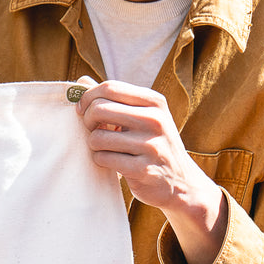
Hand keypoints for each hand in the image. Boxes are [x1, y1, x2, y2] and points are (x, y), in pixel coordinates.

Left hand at [76, 79, 226, 263]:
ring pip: (97, 137)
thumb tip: (81, 81)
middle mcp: (155, 120)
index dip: (88, 97)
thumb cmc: (154, 144)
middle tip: (93, 131)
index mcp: (154, 101)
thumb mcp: (143, 115)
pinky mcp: (144, 169)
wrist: (182, 182)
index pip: (110, 87)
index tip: (82, 110)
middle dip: (87, 121)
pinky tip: (112, 162)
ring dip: (94, 145)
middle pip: (99, 109)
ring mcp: (151, 145)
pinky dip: (100, 160)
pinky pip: (103, 158)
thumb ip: (114, 98)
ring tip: (106, 149)